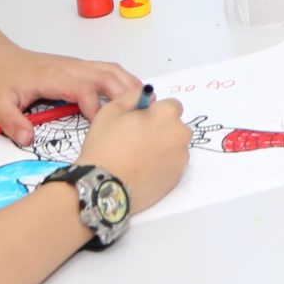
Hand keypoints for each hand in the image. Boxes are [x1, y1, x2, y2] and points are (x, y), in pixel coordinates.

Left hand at [0, 48, 140, 147]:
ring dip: (129, 84)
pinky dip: (124, 79)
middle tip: (141, 115)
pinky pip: (107, 69)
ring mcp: (77, 65)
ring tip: (146, 103)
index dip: (96, 107)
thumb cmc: (1, 81)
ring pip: (111, 70)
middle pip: (106, 76)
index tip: (102, 127)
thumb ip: (11, 121)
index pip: (83, 88)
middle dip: (125, 94)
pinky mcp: (80, 66)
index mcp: (54, 77)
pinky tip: (131, 93)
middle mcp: (71, 67)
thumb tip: (27, 139)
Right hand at [80, 85, 193, 213]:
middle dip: (162, 129)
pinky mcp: (176, 178)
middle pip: (175, 126)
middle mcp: (180, 135)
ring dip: (163, 147)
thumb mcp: (112, 110)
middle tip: (137, 140)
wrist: (103, 187)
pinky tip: (142, 171)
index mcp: (167, 115)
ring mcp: (180, 159)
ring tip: (138, 158)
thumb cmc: (106, 146)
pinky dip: (162, 165)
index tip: (140, 121)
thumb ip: (133, 96)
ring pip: (174, 146)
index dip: (155, 112)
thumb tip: (146, 96)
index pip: (171, 105)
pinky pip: (172, 165)